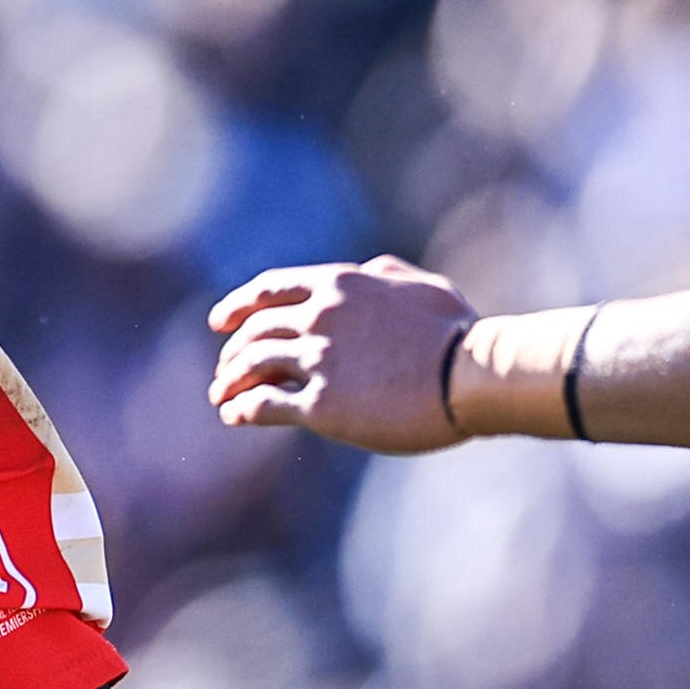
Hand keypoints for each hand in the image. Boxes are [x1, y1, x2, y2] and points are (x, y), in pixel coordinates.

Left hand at [208, 256, 475, 451]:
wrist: (471, 376)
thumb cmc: (458, 333)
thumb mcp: (423, 287)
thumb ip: (388, 276)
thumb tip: (369, 271)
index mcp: (340, 284)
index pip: (270, 290)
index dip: (238, 305)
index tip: (219, 321)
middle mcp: (320, 316)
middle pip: (255, 330)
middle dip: (233, 351)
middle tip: (224, 370)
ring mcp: (318, 359)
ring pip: (251, 365)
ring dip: (230, 382)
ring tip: (222, 398)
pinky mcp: (322, 403)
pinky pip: (265, 404)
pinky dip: (242, 410)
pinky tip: (235, 417)